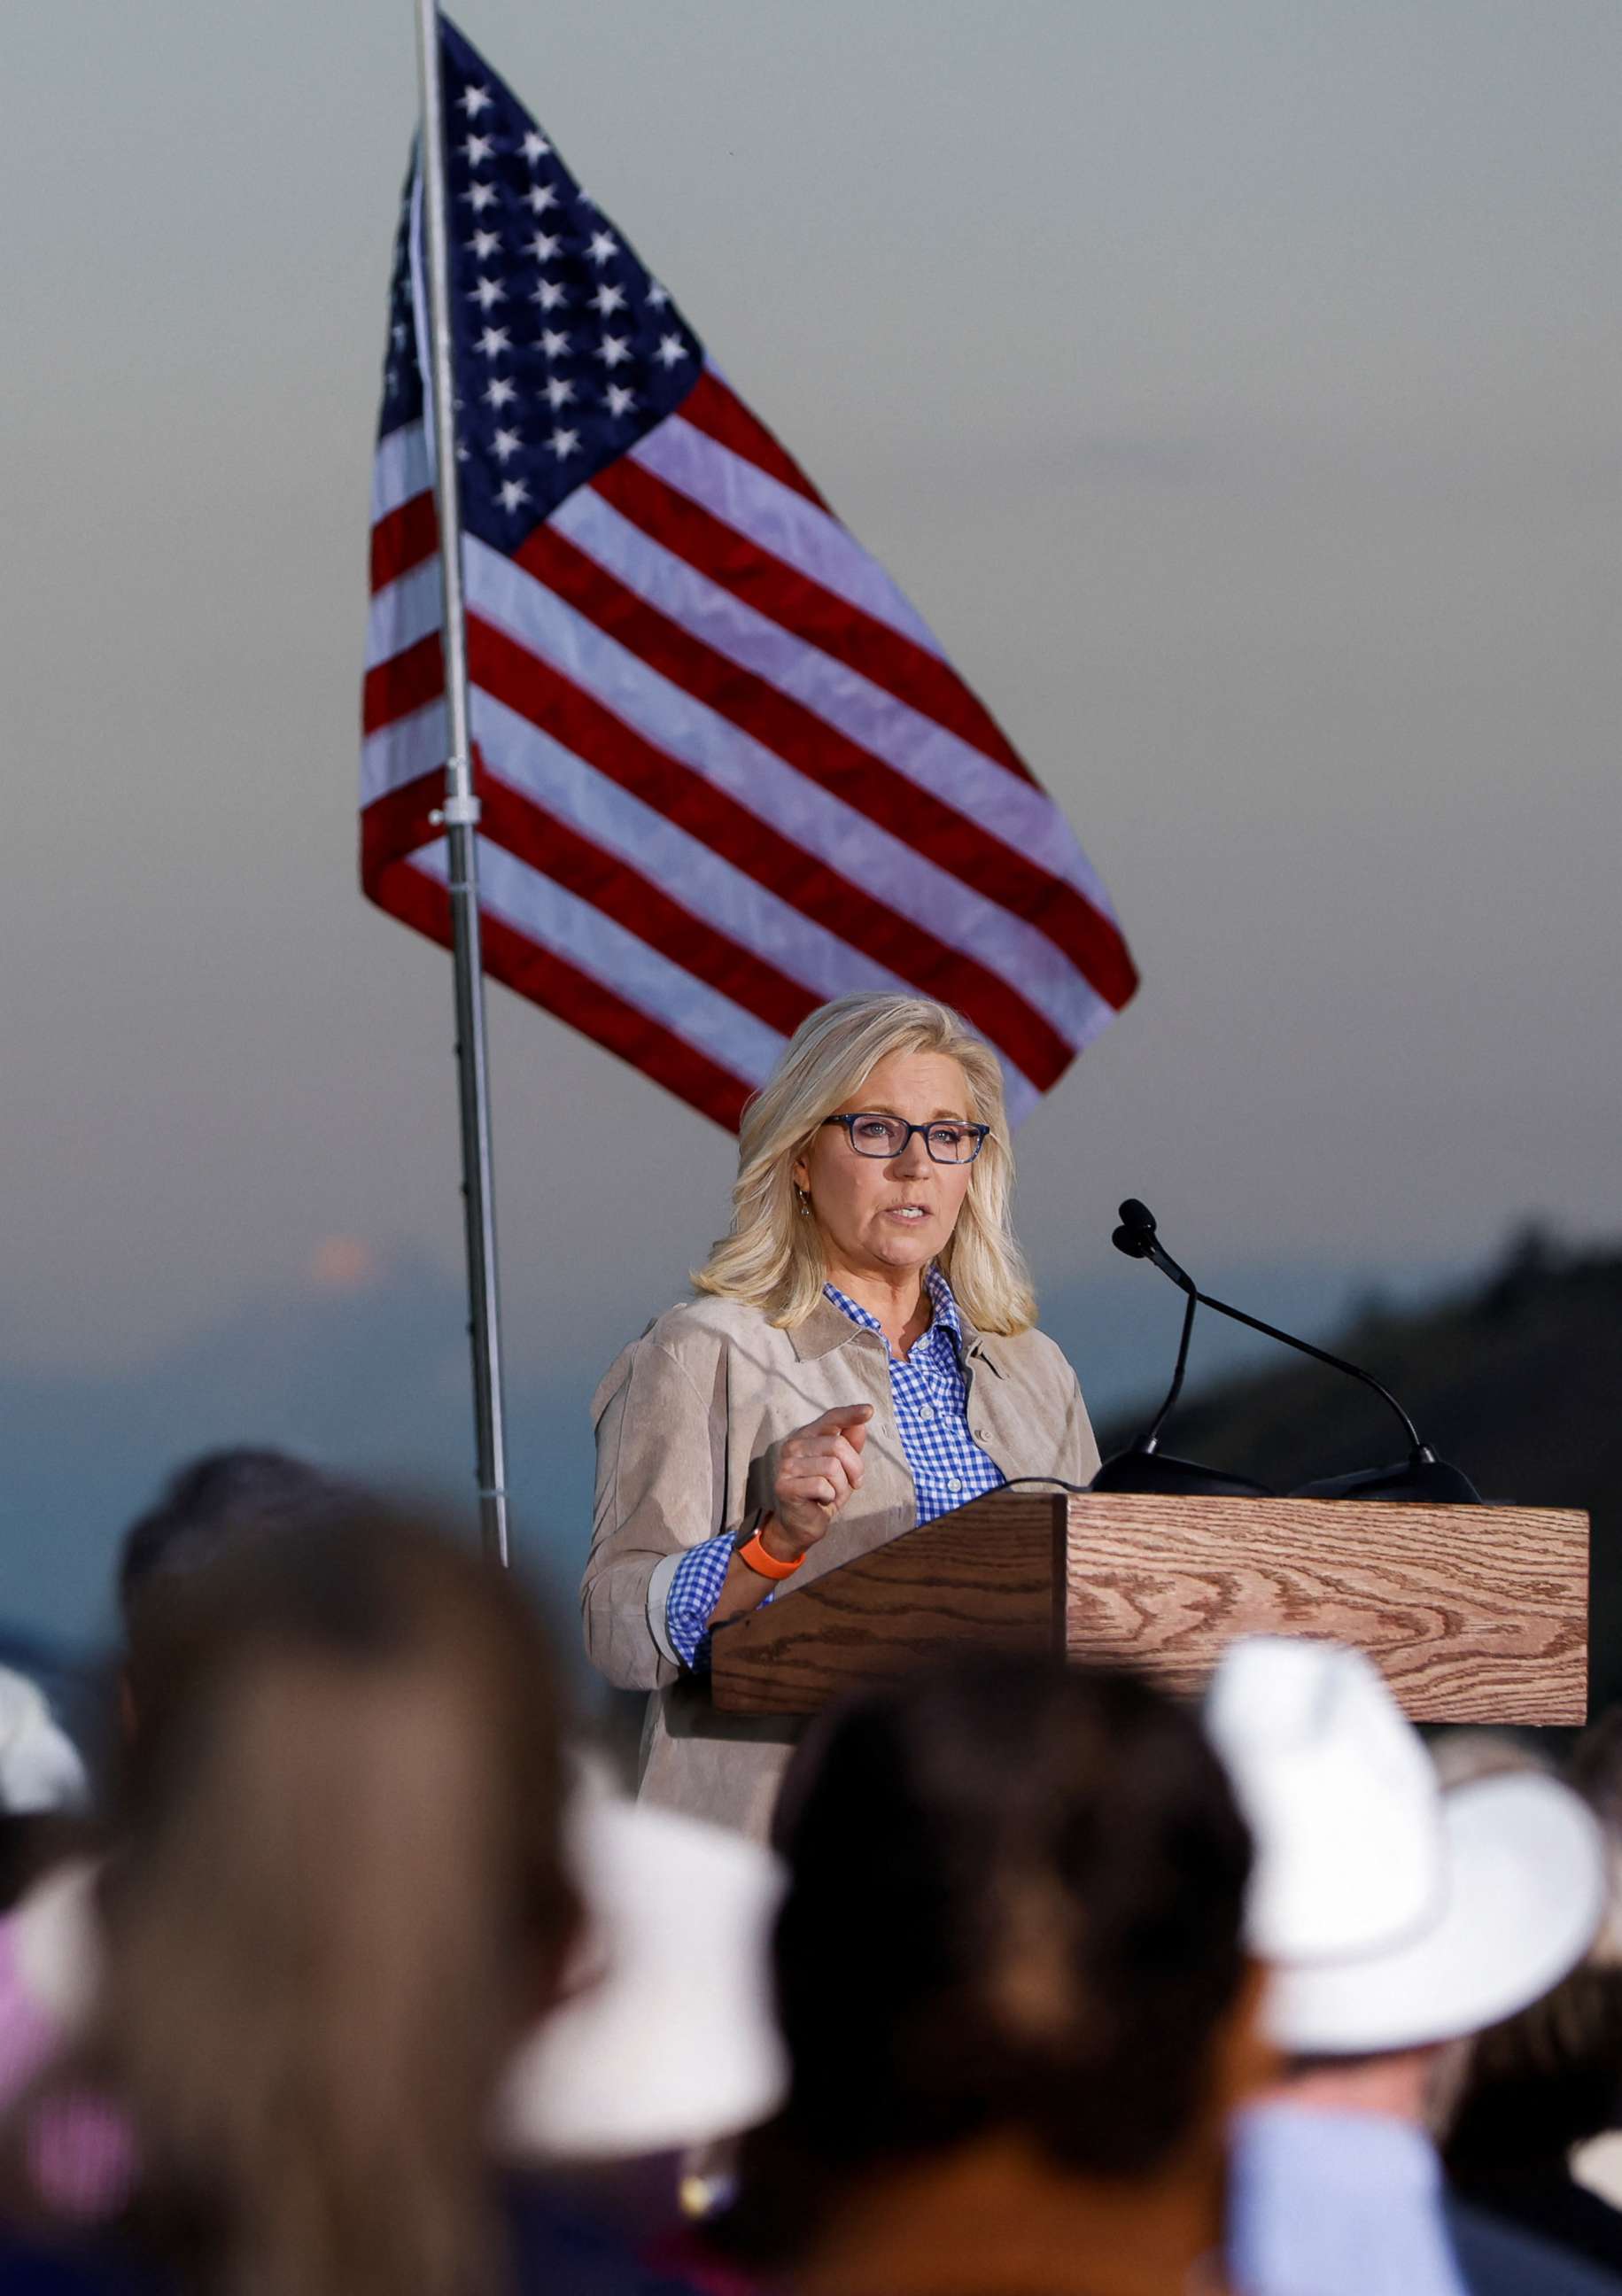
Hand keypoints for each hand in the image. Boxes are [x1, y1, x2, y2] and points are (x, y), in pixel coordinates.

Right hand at [765, 1403, 873, 1556]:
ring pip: (832, 1467)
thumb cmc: (824, 1493)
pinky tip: (820, 1501)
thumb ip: (850, 1445)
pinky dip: (829, 1497)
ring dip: (841, 1486)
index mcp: (807, 1436)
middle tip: (853, 1483)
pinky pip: (822, 1486)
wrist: (802, 1525)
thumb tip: (861, 1424)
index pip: (830, 1419)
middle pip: (837, 1445)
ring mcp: (786, 1465)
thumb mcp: (844, 1468)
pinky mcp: (785, 1486)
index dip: (850, 1414)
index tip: (869, 1410)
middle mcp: (793, 1445)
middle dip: (854, 1468)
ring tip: (832, 1494)